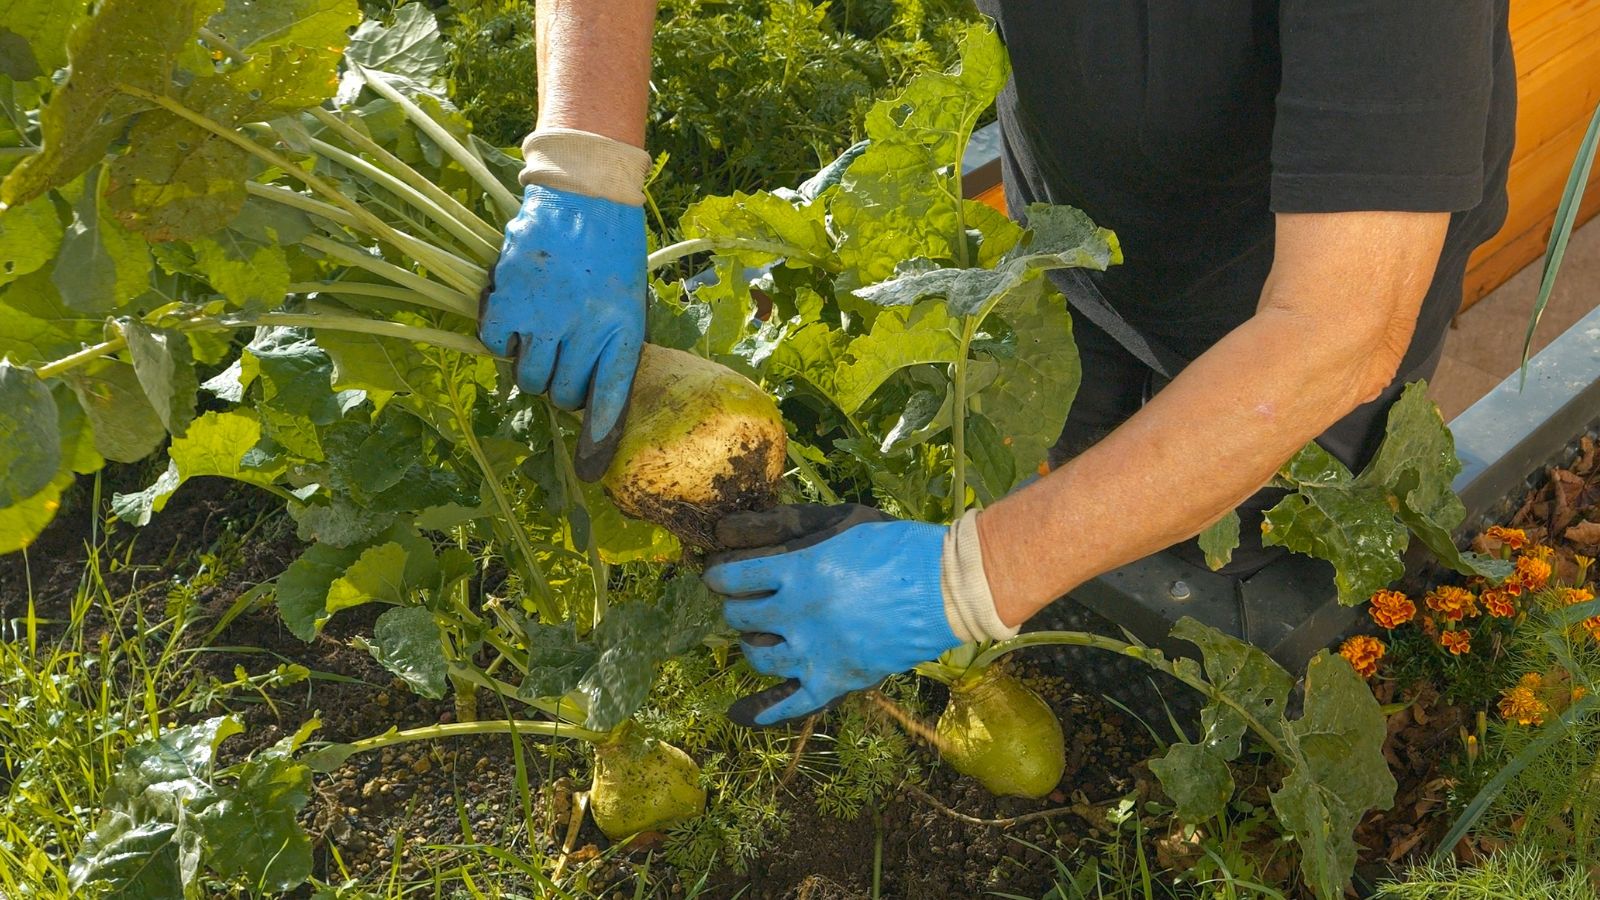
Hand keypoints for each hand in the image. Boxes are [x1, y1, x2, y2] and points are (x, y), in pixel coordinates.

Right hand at [480, 129, 650, 479]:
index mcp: (623, 332)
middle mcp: (586, 329)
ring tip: (541, 330)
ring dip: (532, 362)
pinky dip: (501, 338)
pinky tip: (515, 314)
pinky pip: (497, 344)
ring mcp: (546, 314)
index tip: (591, 472)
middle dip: (560, 384)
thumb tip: (588, 401)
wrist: (586, 193)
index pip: (609, 403)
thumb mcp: (628, 301)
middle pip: (562, 393)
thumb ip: (611, 348)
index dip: (598, 442)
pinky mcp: (510, 295)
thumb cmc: (611, 251)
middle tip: (561, 355)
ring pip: (528, 375)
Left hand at [703, 505, 969, 726]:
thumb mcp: (838, 521)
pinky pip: (792, 703)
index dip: (720, 577)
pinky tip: (745, 713)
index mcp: (797, 571)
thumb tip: (730, 530)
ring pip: (759, 656)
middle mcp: (798, 615)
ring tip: (758, 634)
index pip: (734, 577)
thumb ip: (786, 524)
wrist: (945, 588)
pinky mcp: (836, 680)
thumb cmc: (894, 546)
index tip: (718, 576)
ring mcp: (815, 653)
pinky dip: (767, 710)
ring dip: (750, 643)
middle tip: (741, 601)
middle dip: (734, 607)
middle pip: (740, 616)